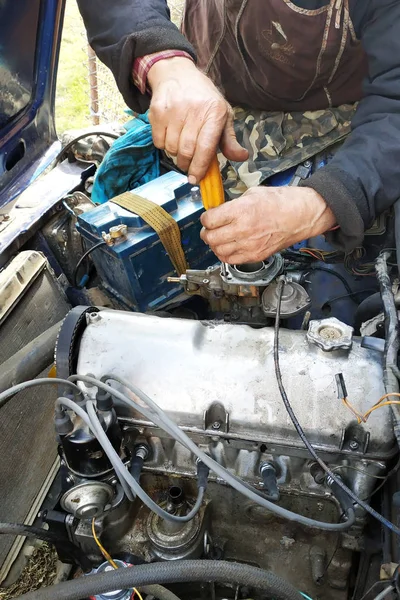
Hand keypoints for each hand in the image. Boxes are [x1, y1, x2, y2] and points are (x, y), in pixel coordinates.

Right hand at [147, 57, 247, 183]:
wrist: (177, 73)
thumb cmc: (203, 99)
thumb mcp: (222, 114)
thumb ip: (229, 139)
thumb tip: (241, 157)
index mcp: (214, 112)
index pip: (206, 147)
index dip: (200, 167)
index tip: (196, 179)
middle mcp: (194, 110)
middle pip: (187, 151)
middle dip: (187, 164)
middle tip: (188, 165)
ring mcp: (174, 110)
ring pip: (171, 148)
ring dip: (175, 154)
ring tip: (180, 145)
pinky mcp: (157, 112)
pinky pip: (158, 142)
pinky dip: (163, 145)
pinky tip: (170, 135)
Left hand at [200, 186, 335, 263]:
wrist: (301, 215)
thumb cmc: (282, 202)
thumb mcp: (253, 193)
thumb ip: (233, 204)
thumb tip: (220, 211)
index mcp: (241, 211)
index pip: (209, 220)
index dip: (205, 218)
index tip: (208, 217)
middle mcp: (243, 229)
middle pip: (211, 237)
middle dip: (206, 233)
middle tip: (209, 229)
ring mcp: (249, 245)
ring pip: (219, 251)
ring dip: (215, 245)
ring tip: (218, 239)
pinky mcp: (256, 255)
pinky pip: (231, 261)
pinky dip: (225, 255)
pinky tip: (227, 248)